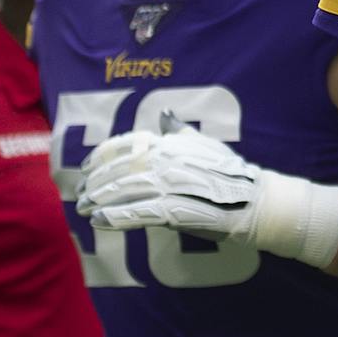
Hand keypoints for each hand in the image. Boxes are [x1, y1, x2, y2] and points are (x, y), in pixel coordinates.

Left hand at [76, 112, 337, 267]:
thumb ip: (181, 132)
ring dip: (101, 201)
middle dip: (97, 182)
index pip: (129, 143)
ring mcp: (171, 185)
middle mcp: (169, 159)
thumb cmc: (231, 174)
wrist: (255, 201)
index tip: (88, 165)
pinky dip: (116, 218)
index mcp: (174, 143)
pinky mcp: (175, 210)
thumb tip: (166, 113)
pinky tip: (100, 222)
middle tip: (82, 194)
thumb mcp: (206, 146)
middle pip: (121, 169)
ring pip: (125, 191)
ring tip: (86, 209)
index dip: (104, 154)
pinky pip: (137, 214)